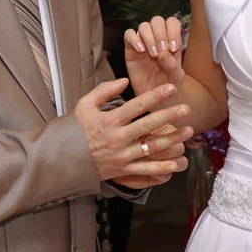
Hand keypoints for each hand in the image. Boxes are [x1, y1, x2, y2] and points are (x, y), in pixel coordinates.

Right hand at [75, 79, 192, 183]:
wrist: (64, 159)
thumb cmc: (75, 130)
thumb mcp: (84, 105)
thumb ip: (104, 90)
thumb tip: (125, 81)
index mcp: (109, 120)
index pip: (137, 105)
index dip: (155, 96)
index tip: (171, 88)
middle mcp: (117, 137)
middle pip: (148, 125)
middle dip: (169, 116)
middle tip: (186, 109)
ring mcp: (121, 155)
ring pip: (151, 146)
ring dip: (172, 139)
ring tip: (188, 131)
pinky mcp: (122, 170)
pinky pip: (145, 169)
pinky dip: (161, 167)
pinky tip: (176, 162)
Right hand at [124, 16, 185, 95]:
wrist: (154, 96)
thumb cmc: (168, 83)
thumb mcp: (175, 76)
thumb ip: (172, 64)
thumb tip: (163, 53)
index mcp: (171, 40)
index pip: (172, 23)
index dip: (173, 31)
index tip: (173, 48)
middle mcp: (157, 37)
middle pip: (157, 21)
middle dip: (160, 34)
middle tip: (162, 51)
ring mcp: (143, 42)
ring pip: (143, 26)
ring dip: (149, 38)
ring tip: (153, 55)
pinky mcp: (130, 48)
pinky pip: (128, 35)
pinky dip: (134, 39)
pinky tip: (141, 51)